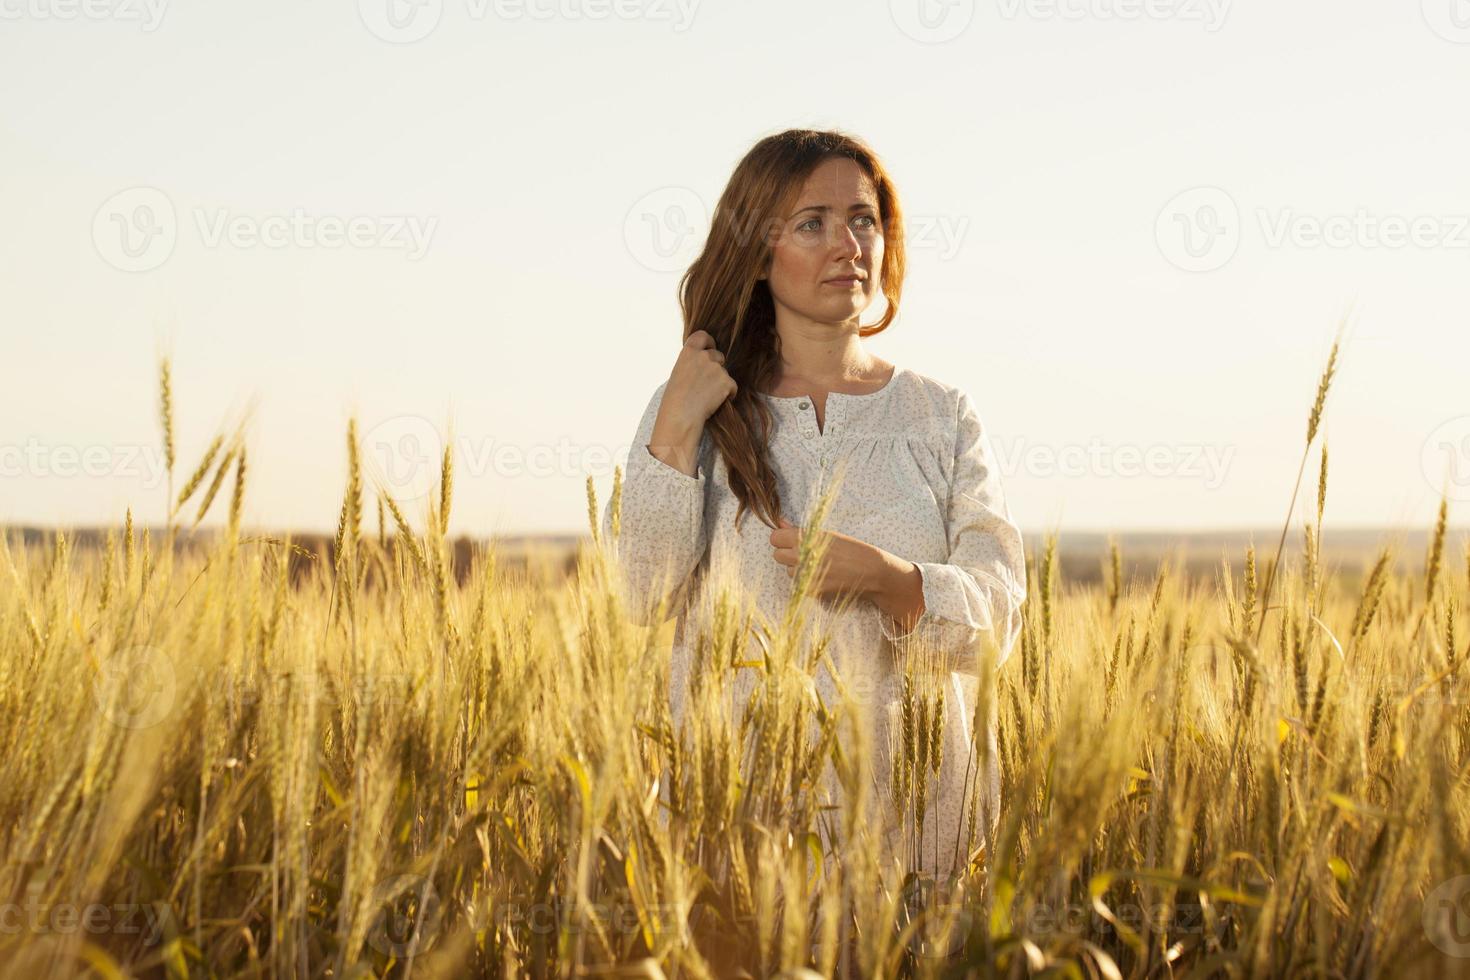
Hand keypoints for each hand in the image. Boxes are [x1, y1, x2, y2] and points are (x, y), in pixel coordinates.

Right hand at [661, 330, 737, 431]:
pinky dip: (727, 394)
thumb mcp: (679, 372)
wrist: (681, 415)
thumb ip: (692, 362)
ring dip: (720, 383)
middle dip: (716, 367)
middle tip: (706, 385)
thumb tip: (706, 361)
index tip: (709, 349)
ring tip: (706, 397)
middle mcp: (704, 356)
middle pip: (718, 356)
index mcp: (689, 352)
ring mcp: (717, 368)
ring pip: (724, 373)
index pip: (703, 336)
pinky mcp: (727, 382)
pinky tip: (714, 403)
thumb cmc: (675, 399)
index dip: (709, 343)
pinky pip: (732, 386)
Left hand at [768, 516, 884, 599]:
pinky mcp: (810, 590)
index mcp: (805, 538)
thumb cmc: (850, 548)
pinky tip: (823, 576)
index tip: (790, 541)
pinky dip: (807, 581)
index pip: (774, 538)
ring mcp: (805, 574)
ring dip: (798, 569)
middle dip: (787, 554)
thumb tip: (779, 522)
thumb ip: (797, 530)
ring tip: (818, 565)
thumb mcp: (825, 534)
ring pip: (788, 571)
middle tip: (804, 553)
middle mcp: (801, 555)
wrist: (869, 570)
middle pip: (777, 556)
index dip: (781, 539)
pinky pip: (799, 584)